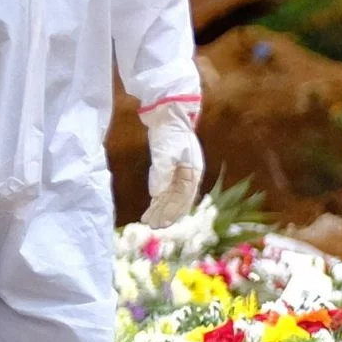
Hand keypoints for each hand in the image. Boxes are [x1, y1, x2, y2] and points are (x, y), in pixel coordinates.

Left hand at [141, 99, 203, 227]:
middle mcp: (188, 175)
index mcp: (193, 172)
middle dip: (166, 214)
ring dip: (160, 209)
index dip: (174, 211)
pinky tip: (151, 208)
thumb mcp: (165, 153)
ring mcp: (180, 172)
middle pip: (178, 200)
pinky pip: (165, 189)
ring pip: (171, 196)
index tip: (163, 223)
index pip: (184, 197)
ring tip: (148, 221)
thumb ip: (161, 174)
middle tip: (154, 227)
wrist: (169, 115)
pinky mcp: (170, 169)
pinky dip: (158, 199)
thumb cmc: (170, 133)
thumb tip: (156, 194)